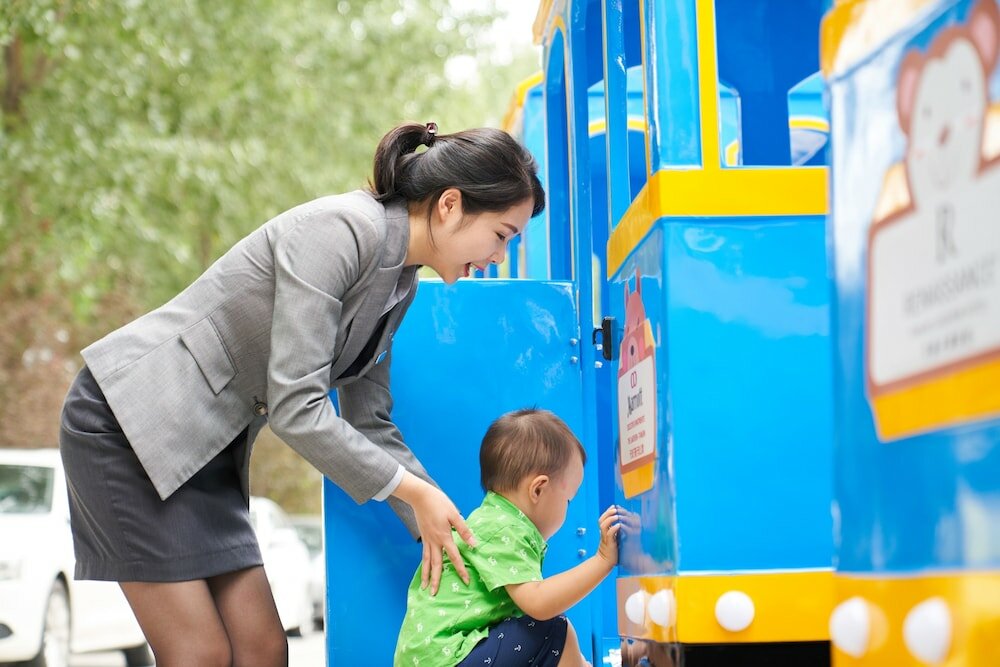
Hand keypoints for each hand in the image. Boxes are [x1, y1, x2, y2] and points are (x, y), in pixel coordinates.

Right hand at [394, 473, 476, 594]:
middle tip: (434, 594)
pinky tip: (424, 568)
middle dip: (436, 580)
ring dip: (425, 575)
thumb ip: (464, 530)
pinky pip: (423, 554)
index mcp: (444, 537)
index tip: (465, 581)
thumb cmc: (439, 503)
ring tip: (424, 587)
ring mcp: (427, 540)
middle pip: (436, 565)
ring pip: (426, 562)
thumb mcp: (454, 514)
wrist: (420, 496)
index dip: (461, 570)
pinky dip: (423, 564)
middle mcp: (434, 542)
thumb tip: (473, 544)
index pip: (454, 557)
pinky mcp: (423, 536)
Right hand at [596, 505, 621, 566]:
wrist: (606, 563)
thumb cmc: (611, 552)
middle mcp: (603, 534)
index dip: (608, 512)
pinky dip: (614, 528)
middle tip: (615, 508)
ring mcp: (605, 539)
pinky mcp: (608, 544)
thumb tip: (621, 525)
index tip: (614, 506)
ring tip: (616, 515)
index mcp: (604, 532)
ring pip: (603, 525)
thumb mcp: (614, 540)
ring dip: (610, 519)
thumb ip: (616, 533)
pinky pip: (609, 534)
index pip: (603, 519)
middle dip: (608, 513)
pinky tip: (619, 526)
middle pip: (601, 520)